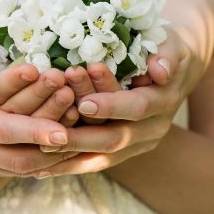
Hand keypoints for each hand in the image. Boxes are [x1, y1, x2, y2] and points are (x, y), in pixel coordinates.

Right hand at [0, 42, 73, 176]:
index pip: (1, 130)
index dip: (34, 131)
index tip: (65, 130)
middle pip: (16, 156)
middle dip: (52, 144)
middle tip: (84, 126)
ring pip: (19, 167)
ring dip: (52, 153)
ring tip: (82, 132)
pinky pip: (15, 168)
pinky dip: (42, 158)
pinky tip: (67, 144)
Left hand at [35, 28, 201, 176]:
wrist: (173, 72)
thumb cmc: (164, 48)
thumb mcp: (170, 44)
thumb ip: (166, 56)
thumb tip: (160, 71)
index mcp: (163, 101)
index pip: (137, 107)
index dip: (111, 105)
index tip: (84, 103)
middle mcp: (152, 129)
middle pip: (115, 138)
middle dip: (82, 135)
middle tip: (51, 130)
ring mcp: (138, 144)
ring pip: (102, 155)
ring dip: (70, 153)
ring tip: (40, 149)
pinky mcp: (123, 152)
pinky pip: (94, 163)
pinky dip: (68, 166)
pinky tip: (40, 169)